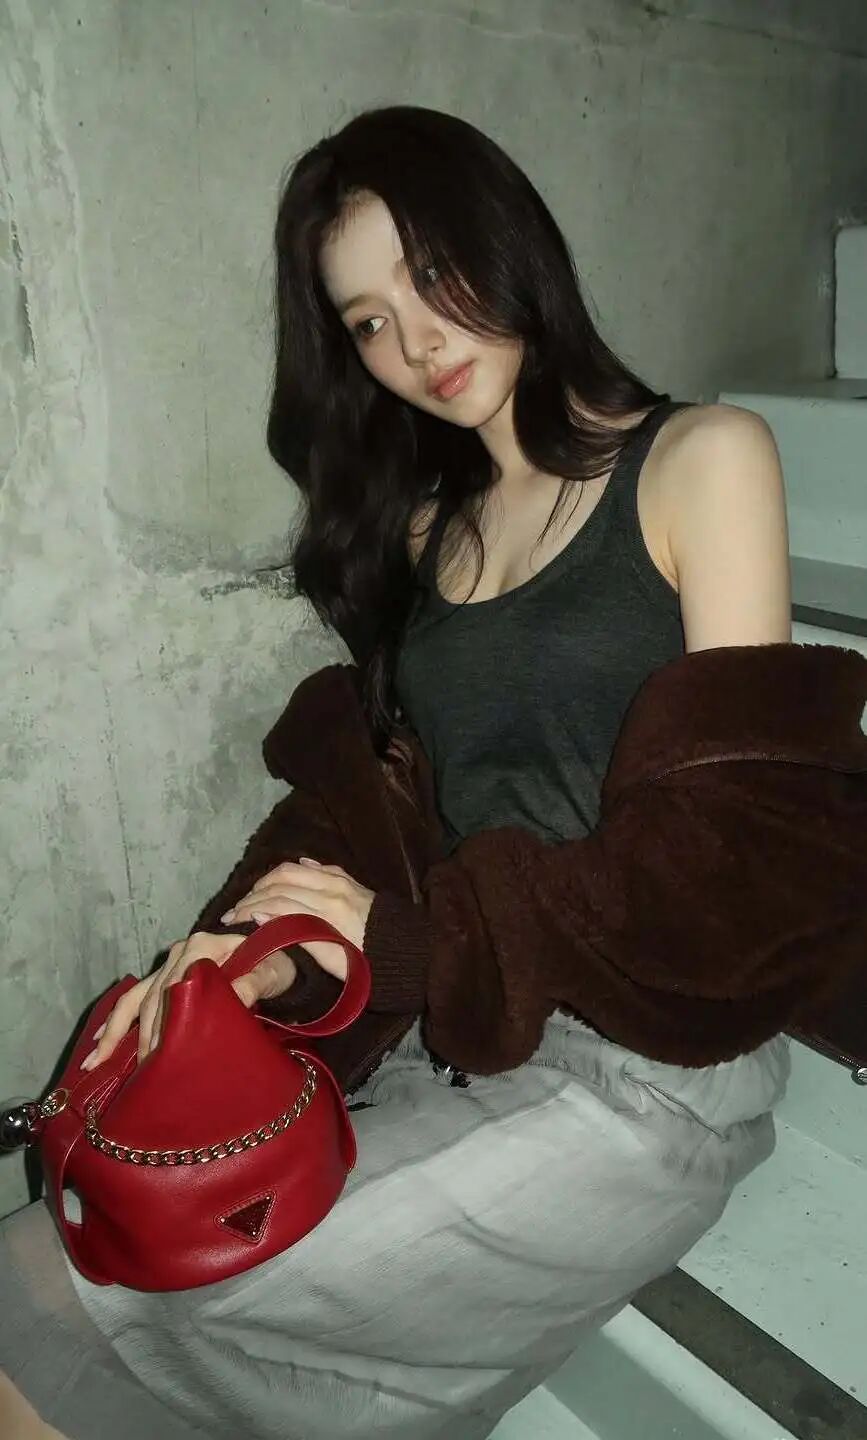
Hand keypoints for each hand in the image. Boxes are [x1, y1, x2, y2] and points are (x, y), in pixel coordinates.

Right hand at [80, 931, 298, 1069]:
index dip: (167, 1025)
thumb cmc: (276, 966)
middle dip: (143, 1040)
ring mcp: (170, 963)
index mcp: (203, 947)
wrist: (277, 954)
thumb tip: (233, 995)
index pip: (177, 990)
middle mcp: (181, 952)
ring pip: (136, 1000)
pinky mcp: (165, 975)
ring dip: (116, 1033)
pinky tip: (97, 1049)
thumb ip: (254, 983)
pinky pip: (133, 999)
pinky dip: (115, 1023)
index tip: (161, 1057)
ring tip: (99, 1064)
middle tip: (142, 1077)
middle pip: (154, 1000)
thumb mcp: (272, 973)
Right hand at [220, 857, 375, 982]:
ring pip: (291, 869)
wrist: (406, 950)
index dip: (250, 910)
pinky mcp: (346, 877)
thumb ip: (298, 937)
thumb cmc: (368, 966)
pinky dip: (291, 870)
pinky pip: (312, 866)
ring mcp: (339, 879)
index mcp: (326, 912)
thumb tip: (262, 918)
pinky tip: (280, 879)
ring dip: (266, 881)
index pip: (277, 903)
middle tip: (233, 911)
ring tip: (251, 897)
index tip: (231, 921)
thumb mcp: (332, 962)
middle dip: (251, 896)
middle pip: (279, 883)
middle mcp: (330, 888)